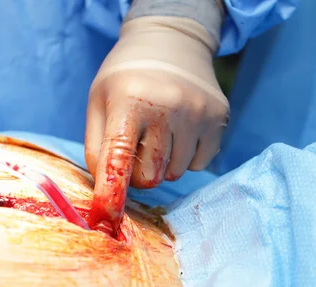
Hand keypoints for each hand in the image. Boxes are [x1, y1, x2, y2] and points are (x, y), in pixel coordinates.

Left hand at [85, 16, 228, 235]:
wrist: (171, 42)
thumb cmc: (126, 78)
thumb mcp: (99, 102)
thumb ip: (96, 147)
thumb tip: (106, 191)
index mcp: (130, 100)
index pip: (118, 157)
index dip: (111, 191)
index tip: (106, 216)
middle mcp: (168, 106)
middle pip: (150, 177)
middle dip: (138, 173)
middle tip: (135, 148)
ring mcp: (198, 113)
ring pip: (174, 173)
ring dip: (162, 163)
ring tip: (158, 132)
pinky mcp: (219, 118)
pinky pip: (198, 164)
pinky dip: (185, 157)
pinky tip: (179, 131)